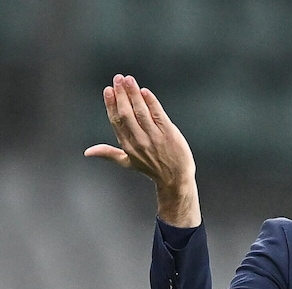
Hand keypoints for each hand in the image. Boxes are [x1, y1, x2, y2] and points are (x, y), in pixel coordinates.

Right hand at [85, 74, 200, 226]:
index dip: (111, 104)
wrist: (175, 178)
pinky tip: (144, 91)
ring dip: (133, 94)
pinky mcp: (168, 133)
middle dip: (121, 94)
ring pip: (140, 111)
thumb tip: (87, 152)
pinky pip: (158, 114)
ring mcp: (154, 137)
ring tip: (129, 79)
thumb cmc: (151, 168)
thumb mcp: (128, 162)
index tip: (108, 89)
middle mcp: (139, 141)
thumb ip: (109, 153)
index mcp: (127, 146)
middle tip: (118, 78)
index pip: (116, 121)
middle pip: (126, 113)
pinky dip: (151, 102)